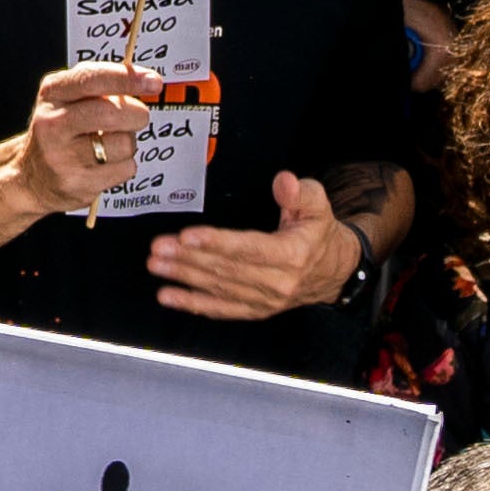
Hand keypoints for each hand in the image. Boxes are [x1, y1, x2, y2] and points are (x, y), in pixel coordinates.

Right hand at [0, 62, 160, 228]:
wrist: (31, 176)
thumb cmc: (59, 130)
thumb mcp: (66, 97)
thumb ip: (100, 84)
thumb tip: (146, 81)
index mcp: (52, 93)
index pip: (92, 79)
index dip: (127, 78)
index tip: (153, 82)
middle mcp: (53, 123)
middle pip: (111, 113)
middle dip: (137, 114)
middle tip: (137, 116)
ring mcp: (63, 157)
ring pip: (124, 144)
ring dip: (128, 143)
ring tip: (111, 144)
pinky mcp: (77, 184)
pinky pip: (124, 170)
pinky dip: (124, 165)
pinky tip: (105, 164)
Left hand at [154, 170, 368, 323]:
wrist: (332, 270)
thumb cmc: (318, 233)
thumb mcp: (317, 206)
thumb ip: (300, 193)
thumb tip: (284, 181)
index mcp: (292, 256)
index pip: (249, 249)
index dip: (217, 243)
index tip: (189, 235)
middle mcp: (277, 283)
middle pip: (226, 269)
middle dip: (189, 258)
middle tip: (160, 246)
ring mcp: (264, 300)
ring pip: (218, 288)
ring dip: (184, 277)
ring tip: (157, 264)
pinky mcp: (253, 309)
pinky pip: (220, 309)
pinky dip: (192, 303)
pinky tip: (169, 295)